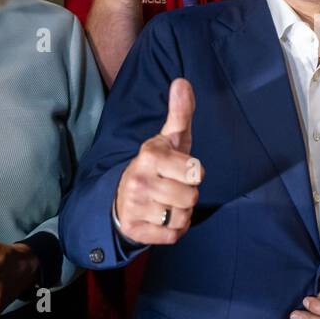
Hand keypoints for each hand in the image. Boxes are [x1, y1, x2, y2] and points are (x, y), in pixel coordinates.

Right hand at [114, 79, 203, 244]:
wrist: (122, 197)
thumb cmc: (157, 165)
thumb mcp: (169, 139)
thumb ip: (180, 113)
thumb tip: (182, 82)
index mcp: (150, 156)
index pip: (196, 172)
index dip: (193, 173)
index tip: (179, 170)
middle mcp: (140, 180)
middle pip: (191, 197)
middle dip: (187, 195)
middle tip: (171, 188)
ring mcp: (135, 206)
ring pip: (182, 217)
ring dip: (180, 213)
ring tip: (166, 203)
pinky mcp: (135, 229)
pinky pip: (173, 236)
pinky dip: (172, 231)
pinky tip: (161, 219)